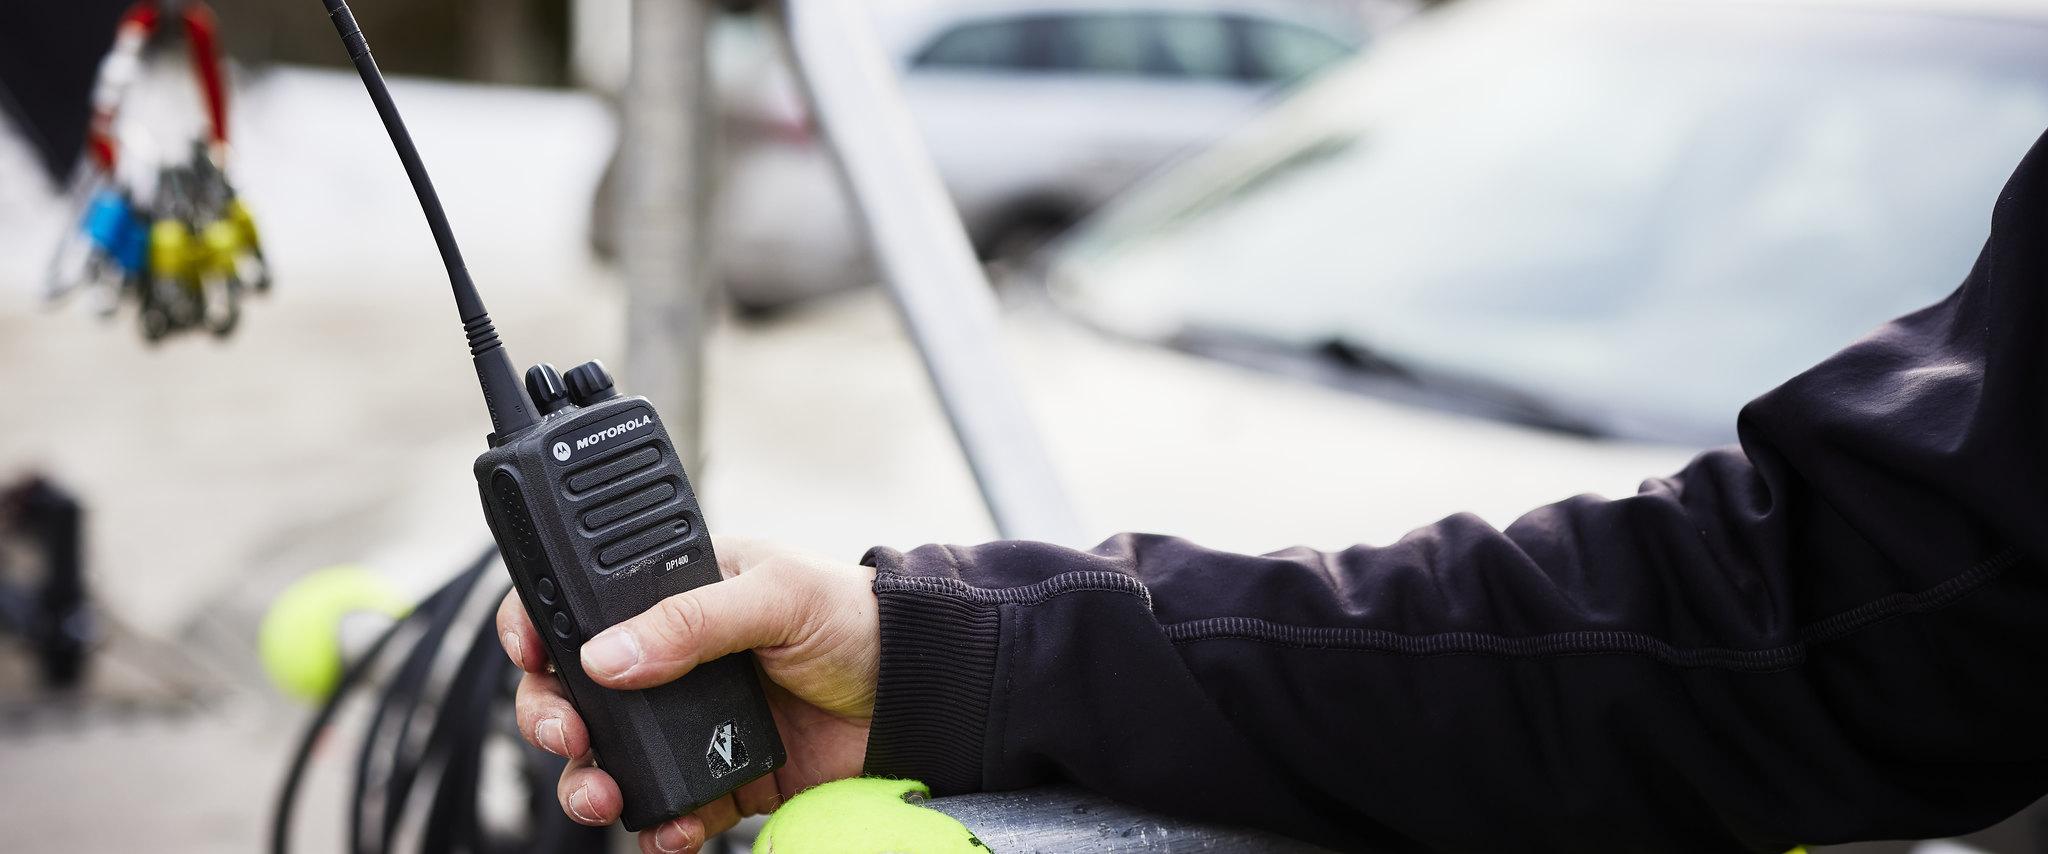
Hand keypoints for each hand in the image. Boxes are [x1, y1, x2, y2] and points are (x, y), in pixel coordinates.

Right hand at [498, 536, 879, 852]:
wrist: (924, 690)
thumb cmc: (859, 616)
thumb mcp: (778, 593)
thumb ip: (694, 618)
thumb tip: (609, 654)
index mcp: (675, 593)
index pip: (581, 603)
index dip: (539, 627)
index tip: (531, 654)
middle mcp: (672, 659)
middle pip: (576, 692)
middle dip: (552, 717)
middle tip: (568, 734)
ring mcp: (693, 722)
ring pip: (611, 760)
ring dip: (591, 783)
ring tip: (604, 797)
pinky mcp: (723, 778)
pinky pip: (670, 811)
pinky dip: (658, 828)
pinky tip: (667, 828)